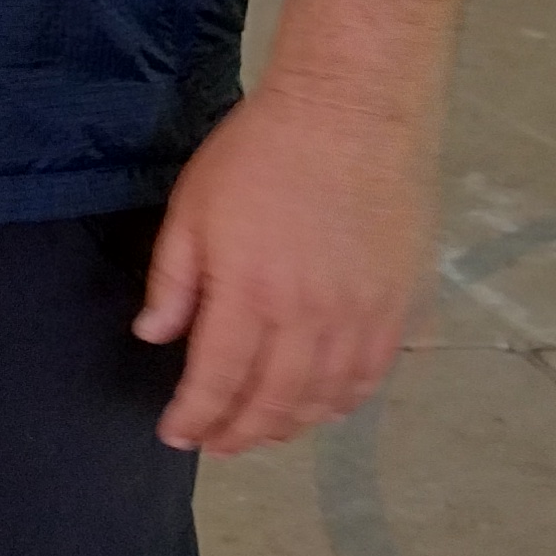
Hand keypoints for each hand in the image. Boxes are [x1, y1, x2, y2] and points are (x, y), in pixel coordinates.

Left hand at [133, 85, 434, 454]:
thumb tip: (155, 336)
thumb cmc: (261, 152)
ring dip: (290, 426)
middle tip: (216, 444)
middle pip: (273, 403)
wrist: (350, 111)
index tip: (177, 433)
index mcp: (249, 293)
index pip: (217, 381)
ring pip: (325, 400)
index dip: (195, 417)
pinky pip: (371, 376)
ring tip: (262, 430)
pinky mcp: (400, 305)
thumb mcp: (193, 207)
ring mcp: (361, 315)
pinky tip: (321, 405)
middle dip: (238, 434)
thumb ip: (174, 280)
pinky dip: (342, 402)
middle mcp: (309, 317)